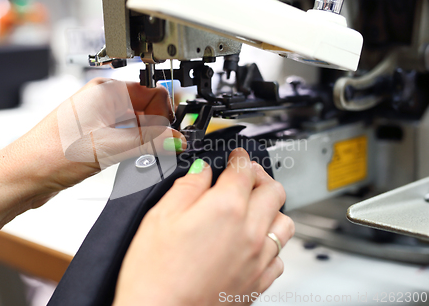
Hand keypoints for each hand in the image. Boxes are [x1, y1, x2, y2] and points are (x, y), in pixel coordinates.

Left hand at [0, 78, 185, 209]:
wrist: (24, 175)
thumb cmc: (52, 153)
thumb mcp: (110, 147)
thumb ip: (149, 142)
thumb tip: (176, 139)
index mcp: (106, 91)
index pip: (152, 91)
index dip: (167, 112)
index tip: (174, 133)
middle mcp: (102, 100)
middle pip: (146, 107)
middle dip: (159, 126)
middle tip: (167, 147)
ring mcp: (97, 119)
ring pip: (136, 123)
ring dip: (147, 138)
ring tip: (151, 155)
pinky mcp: (93, 136)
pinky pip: (124, 135)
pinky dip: (135, 146)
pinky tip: (135, 158)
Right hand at [113, 148, 294, 305]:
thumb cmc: (156, 273)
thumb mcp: (161, 217)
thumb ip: (187, 187)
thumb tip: (202, 171)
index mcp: (225, 208)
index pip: (243, 170)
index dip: (239, 158)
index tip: (236, 157)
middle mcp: (249, 231)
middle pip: (273, 191)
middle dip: (260, 176)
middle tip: (246, 175)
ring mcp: (258, 259)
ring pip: (284, 222)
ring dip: (272, 208)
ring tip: (255, 207)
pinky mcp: (259, 282)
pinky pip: (280, 256)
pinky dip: (271, 243)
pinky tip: (254, 243)